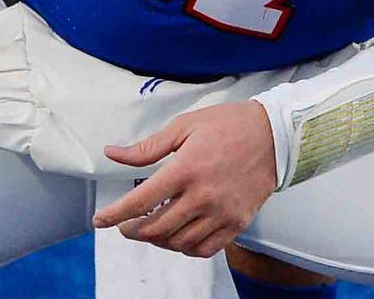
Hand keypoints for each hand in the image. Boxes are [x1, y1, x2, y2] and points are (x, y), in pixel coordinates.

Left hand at [93, 100, 279, 258]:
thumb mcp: (182, 127)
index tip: (99, 220)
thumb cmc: (228, 126)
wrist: (274, 136)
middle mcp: (203, 196)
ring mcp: (222, 213)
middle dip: (132, 230)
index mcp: (186, 169)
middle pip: (157, 228)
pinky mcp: (237, 223)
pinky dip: (185, 248)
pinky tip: (176, 236)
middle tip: (124, 225)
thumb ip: (147, 147)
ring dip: (157, 240)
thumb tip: (113, 153)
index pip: (141, 201)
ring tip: (149, 227)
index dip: (115, 214)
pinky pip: (206, 248)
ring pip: (179, 242)